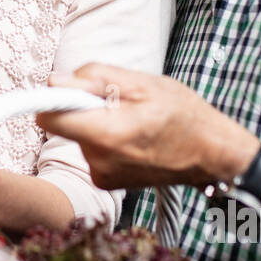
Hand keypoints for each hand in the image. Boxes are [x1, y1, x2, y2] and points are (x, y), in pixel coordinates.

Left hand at [35, 64, 260, 190]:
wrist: (211, 154)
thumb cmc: (183, 115)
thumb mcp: (142, 83)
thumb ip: (94, 79)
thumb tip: (54, 80)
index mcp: (105, 134)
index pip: (49, 117)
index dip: (53, 98)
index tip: (65, 90)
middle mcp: (98, 160)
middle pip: (66, 124)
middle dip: (84, 107)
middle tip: (120, 102)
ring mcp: (101, 175)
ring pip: (80, 135)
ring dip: (98, 122)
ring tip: (133, 119)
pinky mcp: (106, 181)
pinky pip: (92, 150)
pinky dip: (106, 140)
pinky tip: (133, 137)